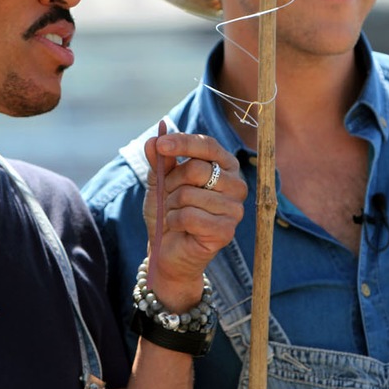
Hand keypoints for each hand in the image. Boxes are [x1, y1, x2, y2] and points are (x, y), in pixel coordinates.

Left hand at [142, 130, 244, 309]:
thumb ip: (160, 161)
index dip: (183, 142)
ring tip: (174, 214)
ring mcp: (234, 209)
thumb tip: (153, 139)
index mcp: (225, 166)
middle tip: (168, 196)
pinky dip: (175, 221)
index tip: (160, 145)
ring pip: (189, 194)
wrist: (167, 250)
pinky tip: (179, 228)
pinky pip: (190, 216)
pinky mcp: (227, 231)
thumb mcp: (160, 182)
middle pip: (196, 169)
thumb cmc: (169, 211)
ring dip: (171, 205)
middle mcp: (236, 184)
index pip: (207, 145)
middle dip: (171, 182)